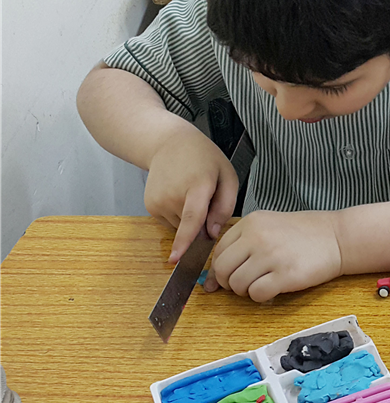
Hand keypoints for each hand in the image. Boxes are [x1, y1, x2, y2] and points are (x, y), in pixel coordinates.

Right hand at [144, 128, 238, 261]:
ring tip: (190, 191)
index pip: (191, 218)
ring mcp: (158, 201)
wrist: (168, 143)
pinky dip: (178, 215)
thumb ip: (225, 205)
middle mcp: (173, 195)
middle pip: (193, 227)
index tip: (176, 259)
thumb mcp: (227, 175)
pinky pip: (171, 222)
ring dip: (190, 218)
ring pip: (181, 227)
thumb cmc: (202, 157)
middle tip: (206, 196)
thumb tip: (212, 233)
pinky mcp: (150, 206)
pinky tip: (179, 194)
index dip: (185, 241)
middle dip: (204, 222)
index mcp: (197, 185)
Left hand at [204, 210, 342, 301]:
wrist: (338, 237)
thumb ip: (243, 244)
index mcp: (251, 223)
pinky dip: (261, 297)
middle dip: (230, 283)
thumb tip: (213, 280)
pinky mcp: (285, 275)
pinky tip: (274, 289)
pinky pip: (257, 294)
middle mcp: (257, 237)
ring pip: (237, 284)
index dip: (221, 269)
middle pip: (223, 269)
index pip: (218, 252)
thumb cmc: (306, 233)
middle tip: (245, 284)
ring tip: (263, 284)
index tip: (229, 276)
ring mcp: (270, 256)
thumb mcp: (270, 225)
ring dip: (246, 291)